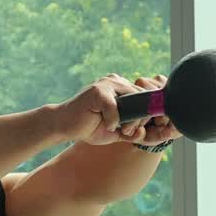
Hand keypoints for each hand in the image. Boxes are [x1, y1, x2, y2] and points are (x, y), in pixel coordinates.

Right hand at [55, 73, 179, 145]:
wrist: (65, 125)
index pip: (146, 98)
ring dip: (129, 120)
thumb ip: (133, 132)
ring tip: (121, 131)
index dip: (150, 115)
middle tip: (129, 133)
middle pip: (142, 98)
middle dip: (141, 119)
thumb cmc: (90, 127)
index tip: (146, 129)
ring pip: (131, 100)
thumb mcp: (116, 132)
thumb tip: (149, 134)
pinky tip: (108, 126)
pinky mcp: (97, 91)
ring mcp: (107, 83)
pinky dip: (113, 120)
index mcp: (123, 89)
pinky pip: (114, 106)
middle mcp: (117, 82)